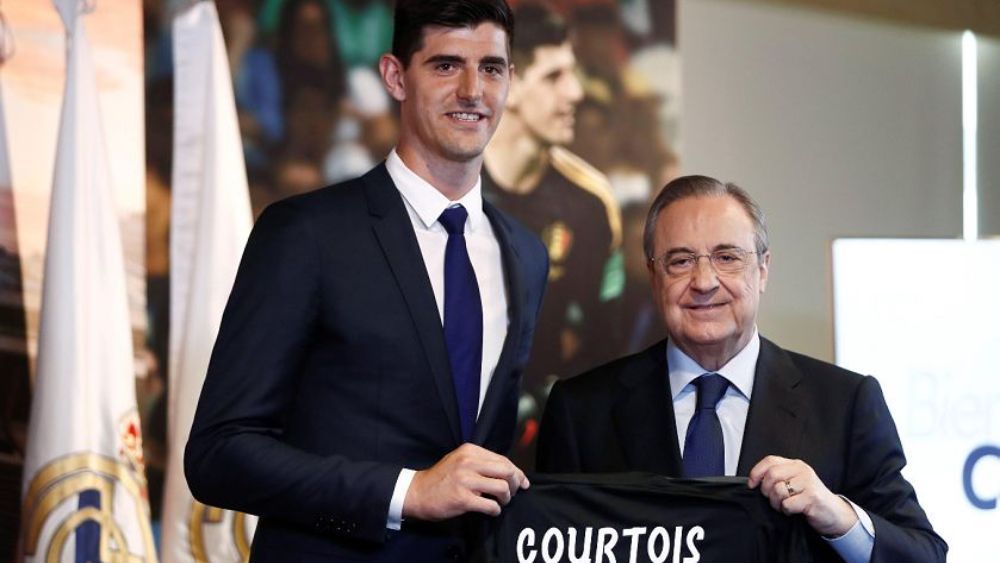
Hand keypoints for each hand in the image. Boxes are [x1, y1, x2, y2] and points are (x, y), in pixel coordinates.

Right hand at [402, 443, 529, 520]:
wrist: (417, 492)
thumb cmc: (441, 478)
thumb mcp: (459, 461)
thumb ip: (481, 463)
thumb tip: (509, 472)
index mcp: (470, 450)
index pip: (503, 459)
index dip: (517, 472)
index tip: (522, 482)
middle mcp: (468, 462)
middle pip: (507, 471)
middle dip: (515, 484)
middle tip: (511, 493)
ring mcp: (465, 480)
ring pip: (502, 487)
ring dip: (506, 498)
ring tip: (500, 502)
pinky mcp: (462, 498)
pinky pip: (490, 505)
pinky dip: (495, 510)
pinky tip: (491, 510)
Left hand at [748, 455, 857, 536]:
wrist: (834, 513)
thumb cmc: (810, 499)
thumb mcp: (795, 482)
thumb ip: (779, 477)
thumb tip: (754, 481)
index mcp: (796, 465)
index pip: (770, 460)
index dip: (756, 472)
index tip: (752, 484)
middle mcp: (802, 471)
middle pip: (771, 475)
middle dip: (766, 491)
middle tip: (772, 499)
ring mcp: (808, 483)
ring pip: (778, 490)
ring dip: (776, 503)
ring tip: (784, 506)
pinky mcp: (812, 498)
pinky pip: (787, 504)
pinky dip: (786, 511)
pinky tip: (794, 511)